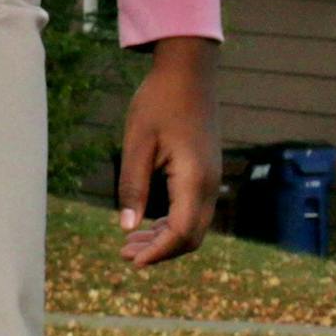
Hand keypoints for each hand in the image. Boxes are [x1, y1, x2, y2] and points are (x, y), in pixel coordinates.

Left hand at [116, 37, 220, 265]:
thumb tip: (127, 227)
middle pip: (191, 237)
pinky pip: (192, 210)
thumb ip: (132, 186)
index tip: (131, 262)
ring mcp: (211, 179)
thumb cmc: (158, 102)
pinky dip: (171, 223)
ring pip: (193, 226)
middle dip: (160, 251)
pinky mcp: (205, 173)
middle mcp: (210, 185)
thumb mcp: (136, 143)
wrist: (188, 73)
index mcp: (195, 180)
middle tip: (123, 254)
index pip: (181, 233)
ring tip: (128, 244)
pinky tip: (146, 223)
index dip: (157, 252)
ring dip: (164, 239)